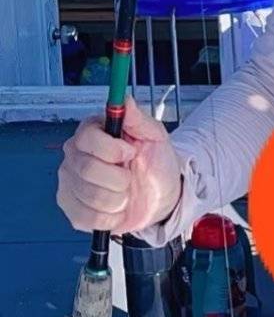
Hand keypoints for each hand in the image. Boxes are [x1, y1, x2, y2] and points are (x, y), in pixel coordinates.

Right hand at [57, 94, 181, 235]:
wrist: (160, 197)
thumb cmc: (155, 163)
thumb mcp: (154, 136)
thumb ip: (137, 118)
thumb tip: (124, 99)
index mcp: (93, 132)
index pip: (86, 137)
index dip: (111, 149)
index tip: (130, 152)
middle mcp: (75, 155)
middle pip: (87, 169)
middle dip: (119, 178)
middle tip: (130, 176)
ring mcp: (69, 183)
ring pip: (90, 195)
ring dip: (118, 198)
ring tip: (125, 193)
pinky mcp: (71, 209)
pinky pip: (87, 217)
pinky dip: (110, 216)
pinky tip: (117, 209)